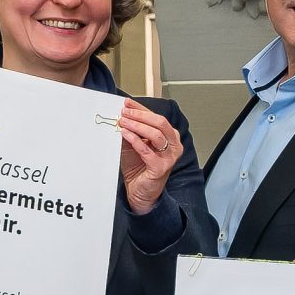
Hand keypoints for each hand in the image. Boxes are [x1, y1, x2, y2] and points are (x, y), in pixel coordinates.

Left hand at [114, 100, 182, 214]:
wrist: (140, 190)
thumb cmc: (139, 167)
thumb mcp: (134, 144)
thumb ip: (131, 131)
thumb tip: (121, 116)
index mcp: (170, 136)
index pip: (156, 117)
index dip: (141, 109)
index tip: (127, 103)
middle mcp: (173, 145)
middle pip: (160, 123)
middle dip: (140, 116)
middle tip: (125, 112)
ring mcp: (169, 157)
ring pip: (156, 135)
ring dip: (138, 126)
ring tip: (123, 122)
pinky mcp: (161, 168)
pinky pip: (148, 151)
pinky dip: (136, 141)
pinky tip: (126, 135)